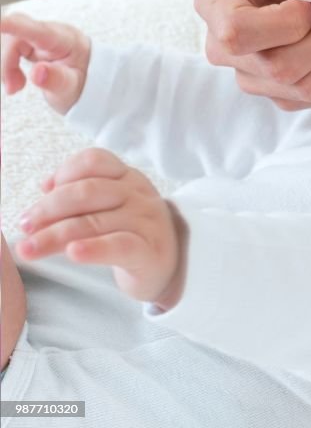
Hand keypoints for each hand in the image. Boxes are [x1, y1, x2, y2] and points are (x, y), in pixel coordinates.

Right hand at [0, 13, 90, 114]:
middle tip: (13, 89)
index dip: (13, 25)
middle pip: (14, 37)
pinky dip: (6, 66)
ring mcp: (38, 35)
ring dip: (5, 67)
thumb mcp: (72, 89)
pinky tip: (15, 80)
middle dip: (6, 62)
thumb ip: (57, 80)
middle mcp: (50, 32)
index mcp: (65, 40)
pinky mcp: (28, 41)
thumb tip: (38, 73)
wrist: (90, 79)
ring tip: (16, 87)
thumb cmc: (83, 82)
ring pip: (7, 42)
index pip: (37, 30)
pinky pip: (7, 48)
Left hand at [16, 148, 186, 308]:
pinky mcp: (150, 251)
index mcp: (127, 178)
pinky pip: (119, 246)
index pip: (95, 161)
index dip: (64, 172)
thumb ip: (80, 193)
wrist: (170, 266)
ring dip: (54, 236)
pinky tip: (73, 253)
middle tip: (24, 226)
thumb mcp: (109, 206)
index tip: (42, 191)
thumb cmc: (131, 234)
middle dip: (48, 209)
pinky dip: (94, 249)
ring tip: (28, 249)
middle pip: (88, 192)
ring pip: (94, 223)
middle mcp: (139, 195)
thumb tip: (46, 185)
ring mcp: (147, 222)